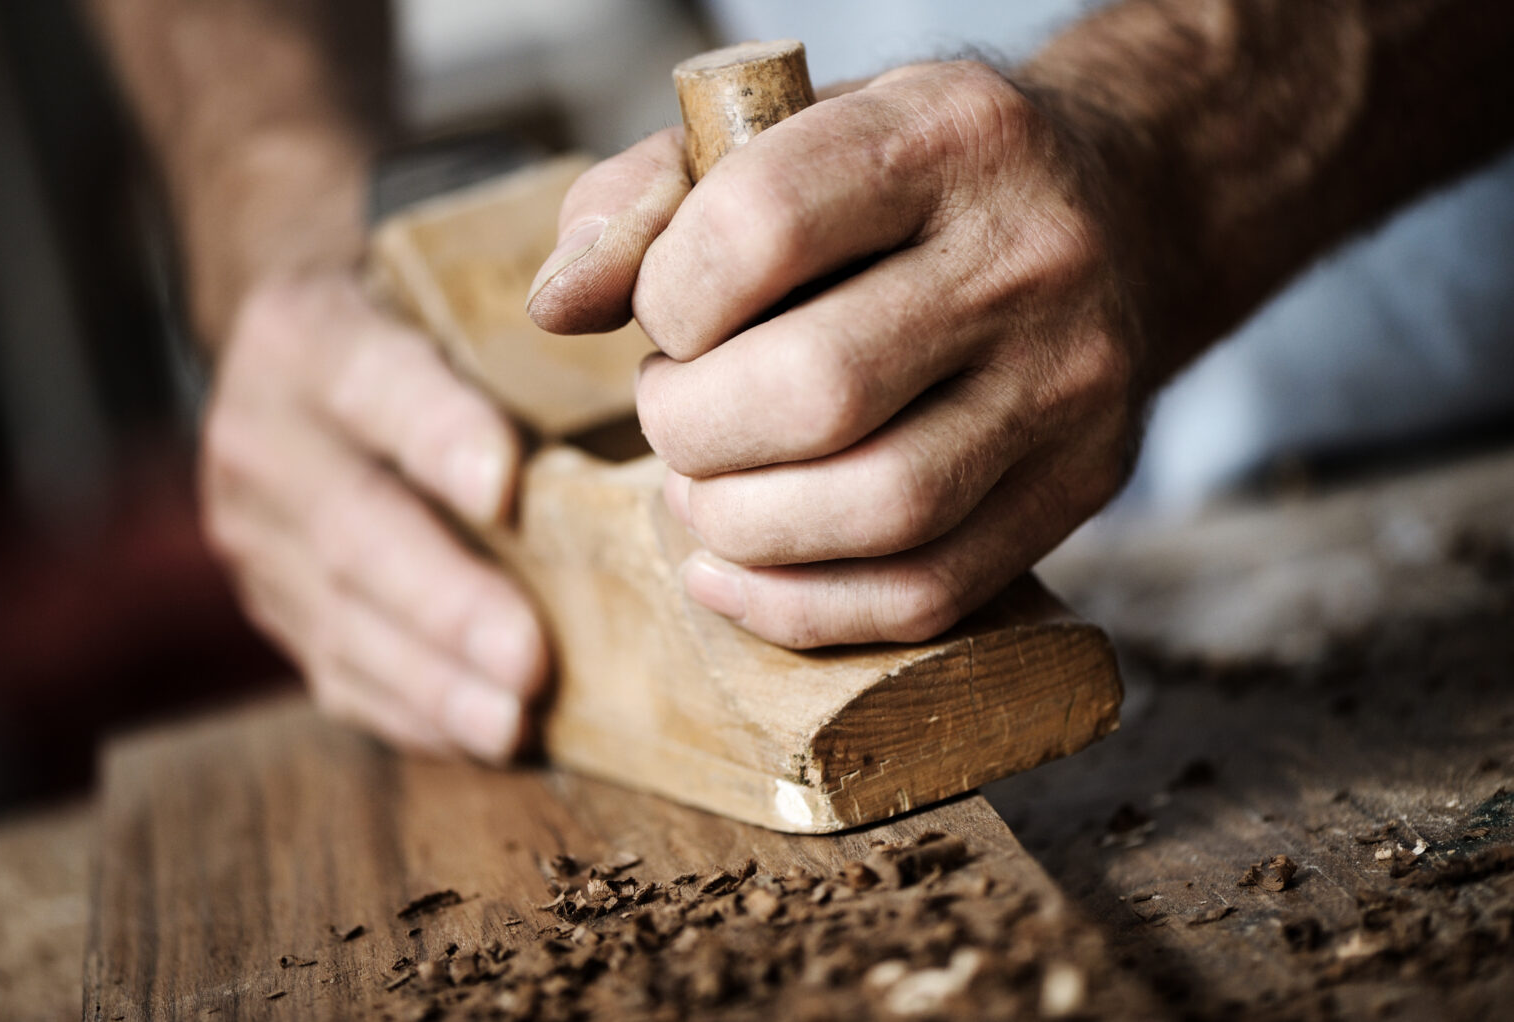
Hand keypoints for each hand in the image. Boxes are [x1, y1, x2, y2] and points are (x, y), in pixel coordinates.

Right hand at [201, 272, 546, 757]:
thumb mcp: (442, 286)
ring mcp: (253, 532)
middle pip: (357, 528)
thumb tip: (652, 381)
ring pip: (342, 617)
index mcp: (309, 334)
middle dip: (447, 602)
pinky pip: (334, 668)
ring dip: (433, 681)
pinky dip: (411, 710)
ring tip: (511, 722)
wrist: (293, 353)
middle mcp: (262, 435)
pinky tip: (478, 736)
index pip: (374, 382)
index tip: (506, 487)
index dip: (437, 436)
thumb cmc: (416, 315)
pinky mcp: (271, 601)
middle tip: (528, 659)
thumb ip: (521, 322)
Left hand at [529, 61, 1144, 647]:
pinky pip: (930, 592)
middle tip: (672, 416)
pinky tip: (734, 575)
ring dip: (742, 527)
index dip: (667, 297)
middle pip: (818, 390)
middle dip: (692, 430)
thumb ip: (652, 199)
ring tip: (702, 493)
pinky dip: (803, 607)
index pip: (761, 229)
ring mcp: (1071, 383)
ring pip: (880, 509)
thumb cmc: (916, 183)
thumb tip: (556, 305)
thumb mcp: (794, 136)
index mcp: (947, 134)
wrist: (1118, 214)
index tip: (665, 318)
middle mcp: (1028, 257)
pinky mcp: (1083, 484)